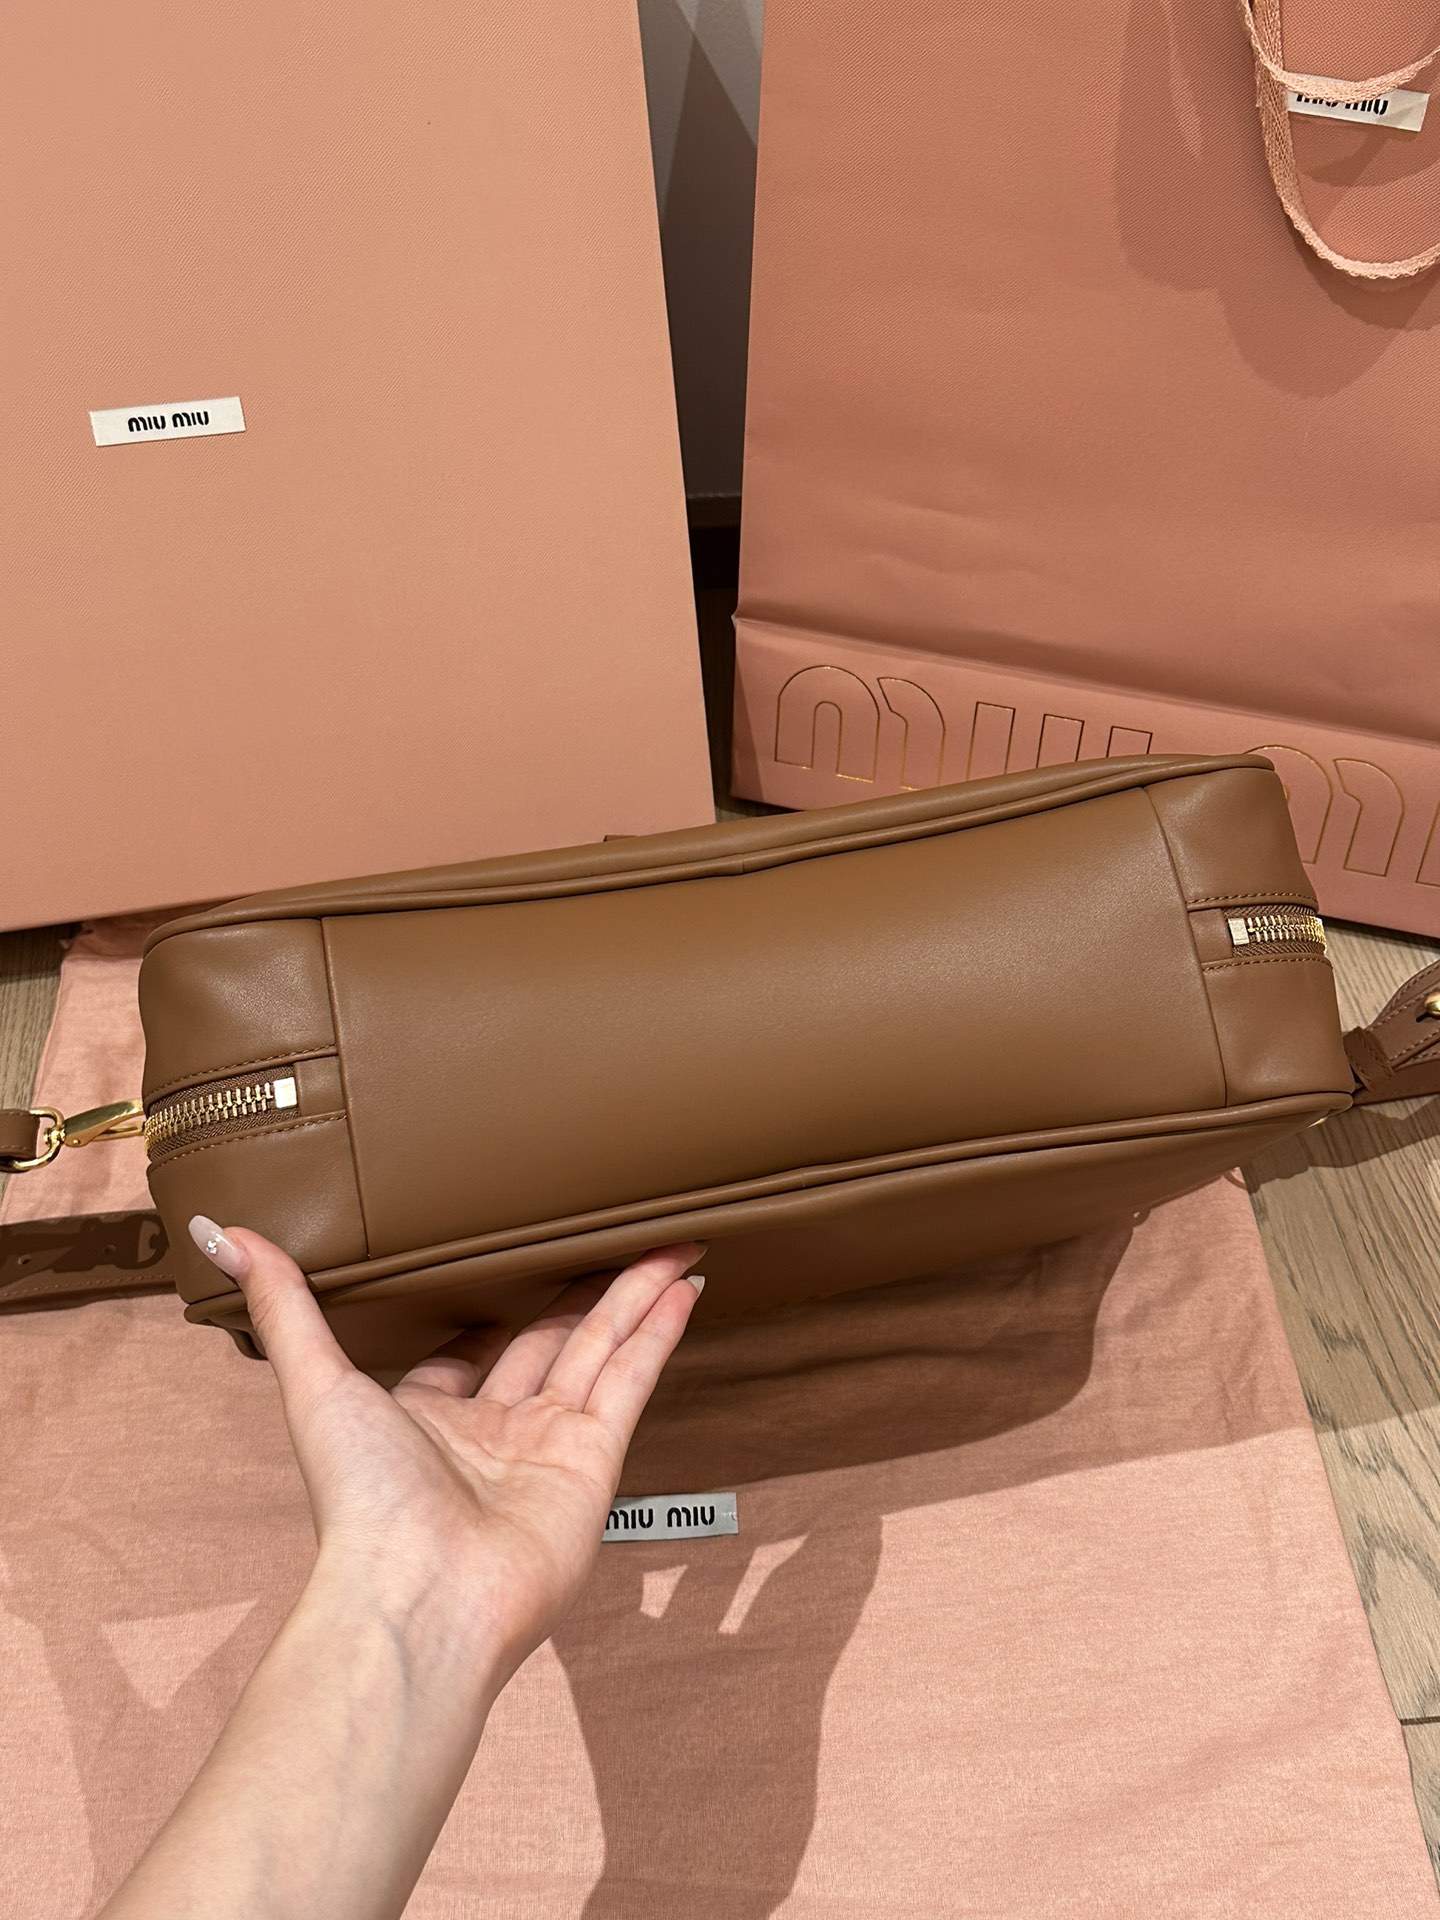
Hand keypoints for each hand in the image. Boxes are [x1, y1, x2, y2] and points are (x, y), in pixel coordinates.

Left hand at [189, 1218, 705, 1680]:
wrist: (417, 1600)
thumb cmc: (360, 1506)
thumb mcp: (315, 1385)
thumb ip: (285, 1306)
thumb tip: (224, 1231)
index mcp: (427, 1421)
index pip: (470, 1352)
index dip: (494, 1305)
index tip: (517, 1258)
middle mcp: (493, 1434)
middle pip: (550, 1341)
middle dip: (586, 1289)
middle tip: (622, 1232)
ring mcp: (549, 1449)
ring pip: (598, 1351)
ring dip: (635, 1297)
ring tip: (673, 1242)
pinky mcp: (593, 1463)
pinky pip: (629, 1383)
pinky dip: (656, 1334)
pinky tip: (681, 1287)